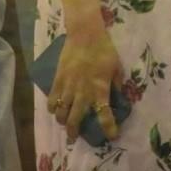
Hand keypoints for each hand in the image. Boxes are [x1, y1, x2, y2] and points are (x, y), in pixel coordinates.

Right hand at [46, 25, 124, 143]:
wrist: (85, 33)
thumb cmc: (103, 49)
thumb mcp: (116, 66)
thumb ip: (117, 83)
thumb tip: (118, 94)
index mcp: (100, 90)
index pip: (105, 115)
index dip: (109, 129)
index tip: (112, 136)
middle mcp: (83, 92)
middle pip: (75, 120)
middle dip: (74, 132)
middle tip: (74, 136)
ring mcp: (68, 87)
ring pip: (60, 113)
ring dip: (62, 121)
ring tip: (64, 122)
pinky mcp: (58, 79)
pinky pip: (52, 99)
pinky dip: (52, 107)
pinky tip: (54, 108)